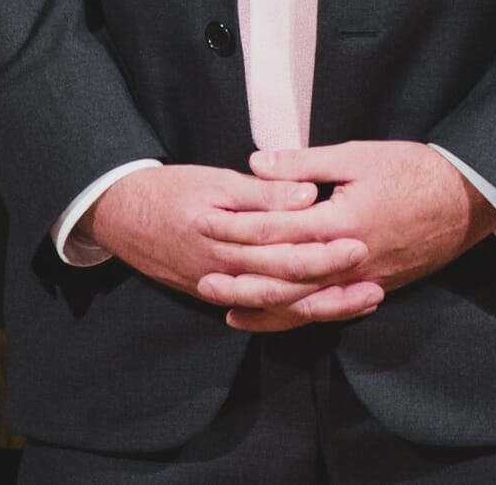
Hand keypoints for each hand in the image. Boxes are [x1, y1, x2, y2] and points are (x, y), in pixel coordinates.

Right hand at [81, 164, 382, 320]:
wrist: (121, 216)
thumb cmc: (170, 190)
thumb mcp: (214, 181)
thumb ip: (261, 194)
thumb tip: (306, 196)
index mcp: (227, 242)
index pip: (284, 250)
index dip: (324, 248)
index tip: (359, 240)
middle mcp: (227, 274)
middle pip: (288, 285)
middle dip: (333, 284)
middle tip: (373, 277)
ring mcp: (222, 290)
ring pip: (279, 305)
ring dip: (322, 305)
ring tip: (363, 299)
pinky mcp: (219, 294)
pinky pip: (262, 310)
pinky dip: (293, 313)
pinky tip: (321, 309)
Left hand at [197, 140, 495, 331]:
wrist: (467, 202)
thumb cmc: (415, 171)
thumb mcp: (358, 155)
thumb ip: (305, 164)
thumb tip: (257, 162)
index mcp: (340, 222)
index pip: (275, 228)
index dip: (237, 225)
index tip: (205, 219)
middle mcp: (346, 260)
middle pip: (281, 273)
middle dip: (238, 270)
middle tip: (200, 270)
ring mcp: (358, 281)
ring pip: (300, 302)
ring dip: (259, 302)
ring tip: (222, 300)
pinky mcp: (370, 290)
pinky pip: (324, 310)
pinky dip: (293, 316)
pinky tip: (270, 315)